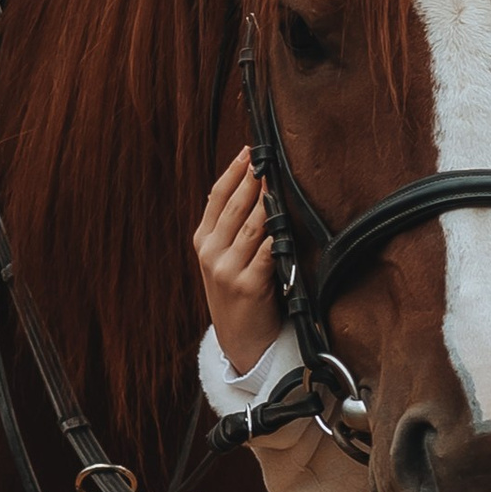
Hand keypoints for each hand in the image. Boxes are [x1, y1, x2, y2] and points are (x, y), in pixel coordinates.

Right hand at [194, 147, 280, 374]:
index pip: (216, 196)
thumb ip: (229, 227)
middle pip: (235, 205)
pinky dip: (278, 233)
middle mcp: (211, 253)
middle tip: (271, 155)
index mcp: (203, 241)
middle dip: (254, 178)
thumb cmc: (239, 294)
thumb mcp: (222, 260)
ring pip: (253, 224)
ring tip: (281, 178)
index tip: (249, 149)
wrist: (241, 343)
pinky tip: (288, 218)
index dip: (234, 170)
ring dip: (269, 200)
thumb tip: (246, 183)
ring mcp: (227, 270)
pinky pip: (268, 250)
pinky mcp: (248, 285)